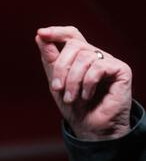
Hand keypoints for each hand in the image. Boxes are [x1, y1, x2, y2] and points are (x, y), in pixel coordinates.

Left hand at [35, 26, 131, 140]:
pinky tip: (86, 96)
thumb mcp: (55, 82)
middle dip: (61, 68)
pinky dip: (87, 83)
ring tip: (71, 98)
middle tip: (56, 89)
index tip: (41, 33)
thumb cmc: (74, 107)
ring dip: (72, 80)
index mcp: (80, 56)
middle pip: (73, 46)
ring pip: (84, 57)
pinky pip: (98, 67)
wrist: (90, 128)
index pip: (70, 35)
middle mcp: (95, 55)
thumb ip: (50, 59)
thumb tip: (39, 36)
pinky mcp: (121, 70)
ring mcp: (108, 61)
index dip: (56, 32)